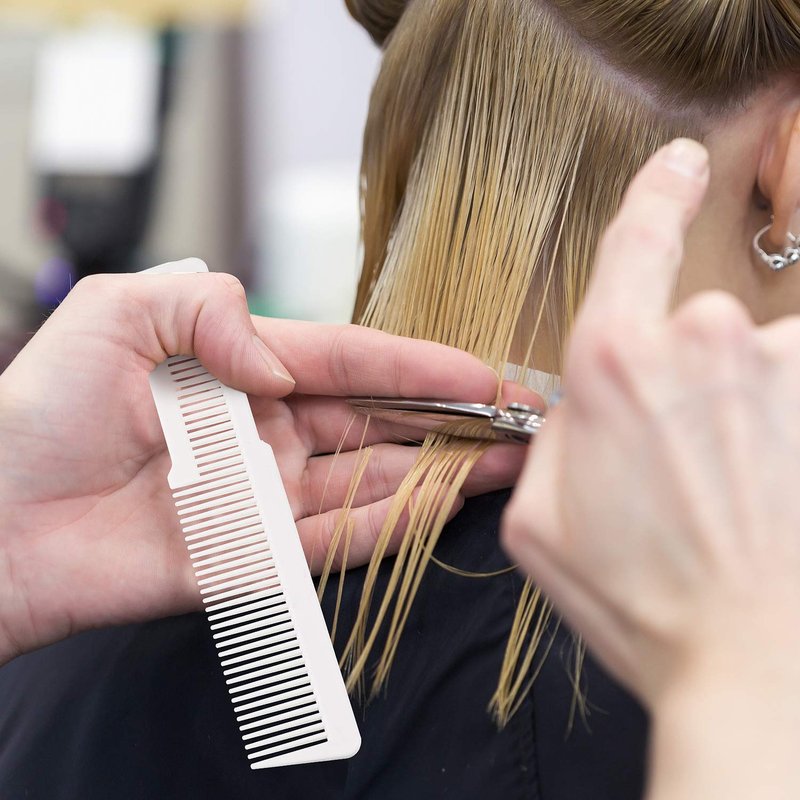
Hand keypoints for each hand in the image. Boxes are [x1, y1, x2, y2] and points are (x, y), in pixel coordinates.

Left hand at [0, 267, 525, 664]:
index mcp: (247, 371)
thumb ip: (211, 308)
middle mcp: (271, 433)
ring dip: (438, 473)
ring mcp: (269, 498)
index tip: (483, 372)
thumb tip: (282, 361)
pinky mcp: (259, 559)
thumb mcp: (119, 313)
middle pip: (380, 422)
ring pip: (374, 482)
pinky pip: (340, 541)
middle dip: (450, 420)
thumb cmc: (40, 411)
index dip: (421, 366)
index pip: (354, 363)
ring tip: (503, 462)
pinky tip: (441, 507)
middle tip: (518, 420)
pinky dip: (393, 526)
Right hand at [502, 141, 799, 796]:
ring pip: (749, 358)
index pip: (638, 239)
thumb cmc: (635, 594)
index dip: (658, 193)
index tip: (679, 167)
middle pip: (689, 321)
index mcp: (614, 365)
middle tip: (671, 468)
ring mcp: (775, 369)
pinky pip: (791, 383)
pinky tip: (764, 484)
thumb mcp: (539, 518)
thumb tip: (579, 405)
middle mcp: (699, 344)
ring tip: (726, 491)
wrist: (749, 660)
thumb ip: (553, 437)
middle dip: (676, 378)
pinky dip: (777, 422)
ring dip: (735, 407)